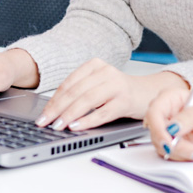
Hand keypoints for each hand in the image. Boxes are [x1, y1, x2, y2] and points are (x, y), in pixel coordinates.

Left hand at [36, 59, 185, 130]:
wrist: (149, 93)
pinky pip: (102, 112)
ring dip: (69, 115)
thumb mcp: (98, 85)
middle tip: (45, 122)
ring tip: (58, 126)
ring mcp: (116, 86)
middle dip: (57, 109)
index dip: (53, 100)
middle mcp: (105, 72)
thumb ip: (80, 92)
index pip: (69, 84)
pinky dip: (87, 121)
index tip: (43, 114)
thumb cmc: (119, 92)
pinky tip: (76, 127)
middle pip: (75, 92)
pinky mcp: (125, 101)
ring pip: (87, 101)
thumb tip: (54, 111)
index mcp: (95, 66)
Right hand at [147, 81, 192, 161]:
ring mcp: (168, 129)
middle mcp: (166, 114)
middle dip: (174, 146)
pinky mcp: (173, 143)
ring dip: (182, 153)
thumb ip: (190, 116)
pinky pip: (171, 154)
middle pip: (156, 133)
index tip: (170, 141)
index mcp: (170, 98)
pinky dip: (185, 156)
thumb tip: (174, 127)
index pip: (154, 113)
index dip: (159, 129)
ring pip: (163, 147)